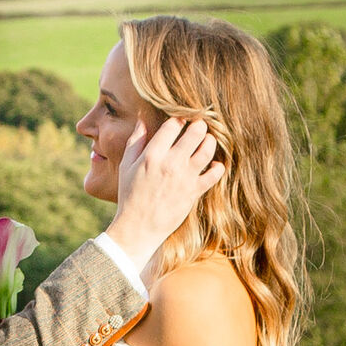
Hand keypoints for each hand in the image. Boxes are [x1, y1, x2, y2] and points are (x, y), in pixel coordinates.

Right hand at [105, 114, 225, 265]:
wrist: (138, 227)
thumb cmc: (130, 195)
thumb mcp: (127, 165)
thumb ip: (136, 140)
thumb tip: (142, 119)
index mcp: (152, 155)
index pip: (174, 124)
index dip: (180, 118)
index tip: (182, 120)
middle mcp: (171, 163)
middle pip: (195, 131)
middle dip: (199, 124)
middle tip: (198, 126)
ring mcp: (185, 177)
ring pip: (208, 149)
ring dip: (209, 141)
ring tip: (206, 141)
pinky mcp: (195, 192)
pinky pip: (215, 174)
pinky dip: (217, 167)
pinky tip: (212, 165)